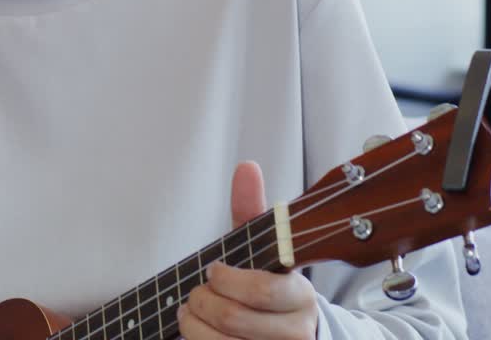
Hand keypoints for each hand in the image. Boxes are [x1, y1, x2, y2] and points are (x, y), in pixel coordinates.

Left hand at [177, 162, 318, 339]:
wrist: (294, 335)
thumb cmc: (270, 287)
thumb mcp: (266, 250)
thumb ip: (253, 210)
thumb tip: (246, 168)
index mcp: (300, 297)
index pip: (261, 290)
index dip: (225, 278)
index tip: (213, 270)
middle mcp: (295, 333)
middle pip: (232, 318)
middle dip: (201, 300)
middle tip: (195, 292)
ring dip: (192, 325)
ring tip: (189, 311)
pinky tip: (195, 330)